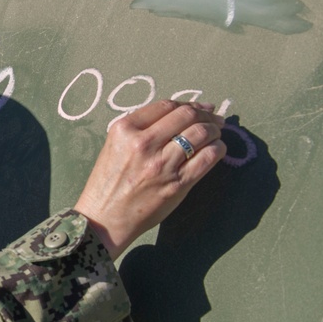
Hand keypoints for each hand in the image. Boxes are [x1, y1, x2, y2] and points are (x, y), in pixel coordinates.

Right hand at [73, 100, 226, 259]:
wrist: (104, 218)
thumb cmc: (108, 183)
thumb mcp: (114, 147)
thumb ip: (140, 130)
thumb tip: (178, 117)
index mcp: (124, 130)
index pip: (166, 105)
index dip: (188, 103)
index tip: (199, 107)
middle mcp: (143, 143)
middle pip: (186, 115)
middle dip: (205, 114)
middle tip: (214, 119)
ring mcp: (162, 164)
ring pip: (201, 133)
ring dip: (214, 130)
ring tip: (216, 133)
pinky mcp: (177, 183)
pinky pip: (208, 157)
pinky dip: (218, 149)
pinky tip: (217, 149)